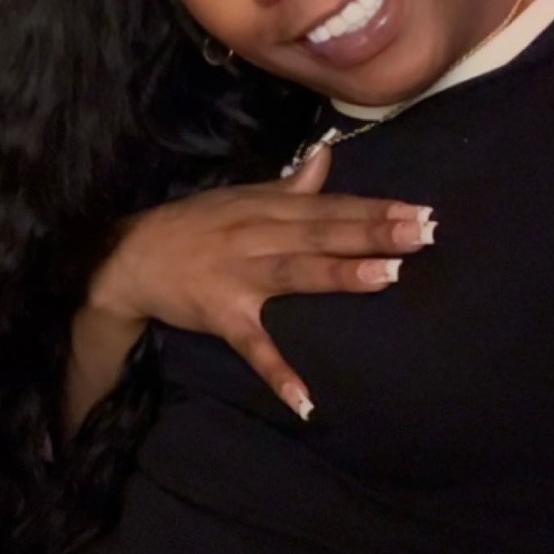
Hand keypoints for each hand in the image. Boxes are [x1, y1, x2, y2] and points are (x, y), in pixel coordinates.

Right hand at [89, 145, 435, 418]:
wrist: (130, 256)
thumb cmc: (197, 224)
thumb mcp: (244, 196)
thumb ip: (291, 183)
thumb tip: (328, 154)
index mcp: (270, 208)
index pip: (332, 206)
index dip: (376, 208)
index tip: (419, 210)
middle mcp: (260, 235)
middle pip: (324, 232)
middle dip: (374, 232)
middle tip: (424, 232)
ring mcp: (241, 275)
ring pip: (298, 273)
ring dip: (342, 274)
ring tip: (390, 276)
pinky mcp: (221, 315)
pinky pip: (253, 347)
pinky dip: (278, 373)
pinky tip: (306, 400)